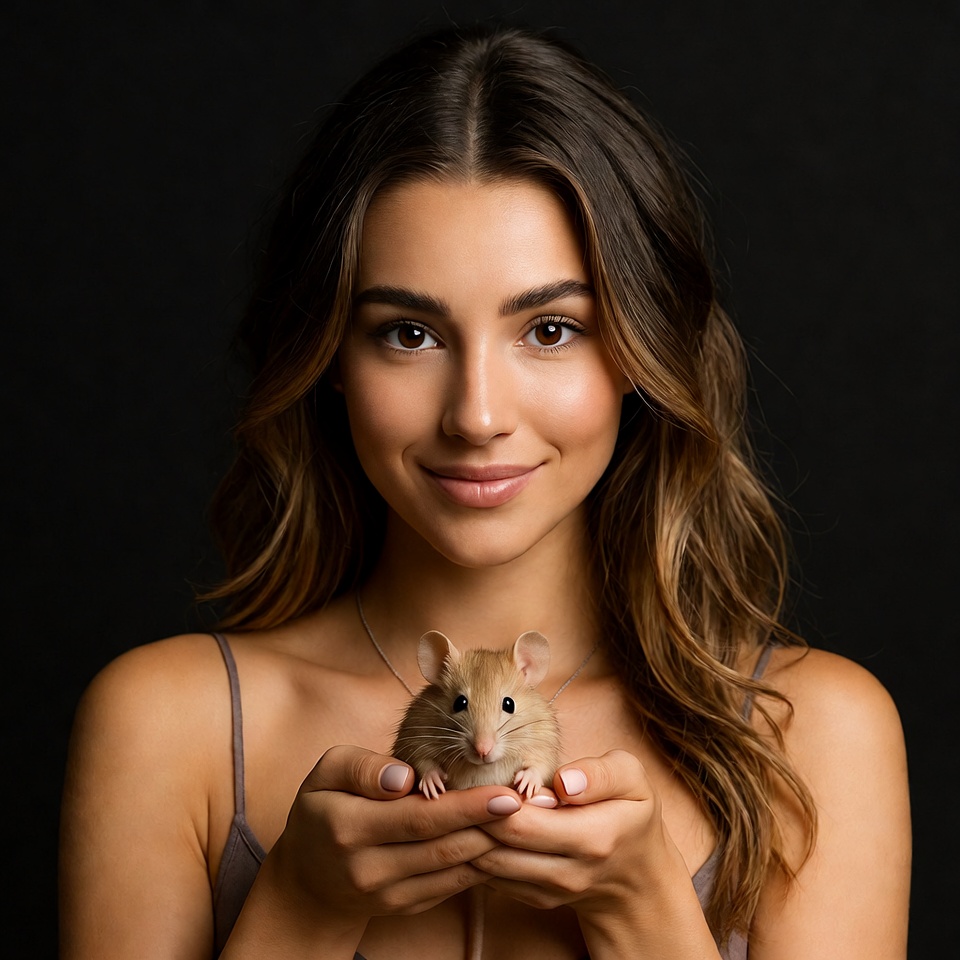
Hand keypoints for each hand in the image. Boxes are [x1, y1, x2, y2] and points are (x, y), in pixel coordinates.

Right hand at [260, 745, 525, 942]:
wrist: (306, 881)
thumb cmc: (321, 810)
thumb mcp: (326, 775)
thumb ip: (363, 768)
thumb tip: (406, 777)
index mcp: (348, 828)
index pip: (418, 817)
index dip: (465, 806)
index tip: (504, 793)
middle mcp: (368, 868)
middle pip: (441, 845)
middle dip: (489, 825)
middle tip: (528, 805)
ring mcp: (387, 894)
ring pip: (450, 869)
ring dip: (490, 846)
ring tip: (525, 822)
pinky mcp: (403, 906)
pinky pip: (448, 886)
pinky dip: (476, 865)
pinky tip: (500, 843)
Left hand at [473, 750, 703, 952]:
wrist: (637, 878)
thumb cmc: (631, 814)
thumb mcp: (632, 781)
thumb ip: (600, 774)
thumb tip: (563, 782)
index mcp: (593, 837)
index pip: (523, 822)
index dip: (494, 799)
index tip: (481, 776)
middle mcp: (569, 872)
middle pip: (499, 845)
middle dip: (473, 816)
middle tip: (458, 785)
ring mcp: (551, 892)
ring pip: (490, 866)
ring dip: (469, 836)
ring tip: (461, 804)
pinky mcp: (536, 900)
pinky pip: (493, 878)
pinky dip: (477, 853)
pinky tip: (474, 826)